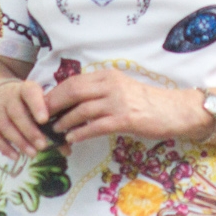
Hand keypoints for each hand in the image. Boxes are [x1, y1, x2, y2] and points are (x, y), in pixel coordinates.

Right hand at [0, 78, 56, 159]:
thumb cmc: (24, 103)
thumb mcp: (37, 104)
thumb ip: (52, 122)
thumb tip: (68, 149)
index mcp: (25, 89)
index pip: (30, 93)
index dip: (37, 105)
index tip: (45, 120)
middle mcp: (8, 97)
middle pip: (17, 113)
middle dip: (30, 131)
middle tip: (43, 145)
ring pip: (5, 125)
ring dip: (19, 141)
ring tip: (33, 153)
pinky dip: (4, 147)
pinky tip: (16, 156)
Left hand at [46, 70, 212, 143]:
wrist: (174, 110)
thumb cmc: (146, 102)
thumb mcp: (120, 89)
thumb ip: (99, 91)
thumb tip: (72, 102)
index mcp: (107, 75)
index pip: (74, 81)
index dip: (55, 93)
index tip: (43, 105)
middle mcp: (111, 85)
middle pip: (73, 91)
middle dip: (53, 106)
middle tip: (41, 118)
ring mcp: (117, 101)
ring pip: (81, 110)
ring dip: (64, 122)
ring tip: (55, 131)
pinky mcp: (125, 119)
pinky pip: (95, 126)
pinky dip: (80, 133)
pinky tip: (71, 140)